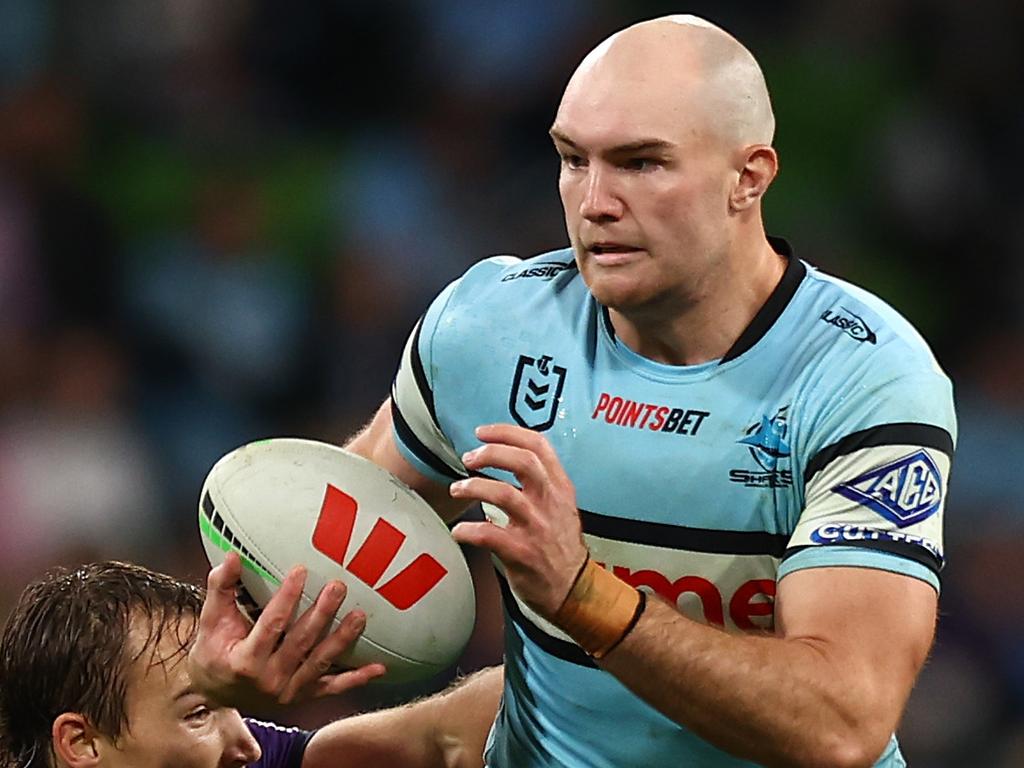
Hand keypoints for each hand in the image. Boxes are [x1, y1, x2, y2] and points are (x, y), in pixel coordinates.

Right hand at [188, 551, 385, 707]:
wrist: (214, 693)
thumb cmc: (214, 651)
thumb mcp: (211, 621)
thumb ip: (221, 588)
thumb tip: (231, 556)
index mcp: (245, 660)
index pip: (271, 625)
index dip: (287, 597)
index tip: (301, 570)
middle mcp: (269, 679)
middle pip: (301, 642)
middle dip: (321, 614)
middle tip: (338, 587)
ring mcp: (288, 690)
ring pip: (320, 662)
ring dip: (342, 639)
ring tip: (360, 616)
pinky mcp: (303, 696)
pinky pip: (333, 688)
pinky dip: (356, 679)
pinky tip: (379, 668)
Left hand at [450, 423, 587, 617]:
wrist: (574, 590)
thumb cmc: (560, 546)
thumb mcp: (561, 506)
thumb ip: (542, 482)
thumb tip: (507, 456)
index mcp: (560, 487)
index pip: (538, 445)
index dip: (507, 432)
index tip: (483, 433)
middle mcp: (550, 503)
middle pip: (523, 462)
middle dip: (491, 453)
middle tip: (469, 457)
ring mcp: (537, 528)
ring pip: (504, 494)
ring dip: (474, 487)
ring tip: (457, 489)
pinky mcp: (522, 553)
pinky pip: (488, 535)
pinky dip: (468, 530)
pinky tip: (458, 531)